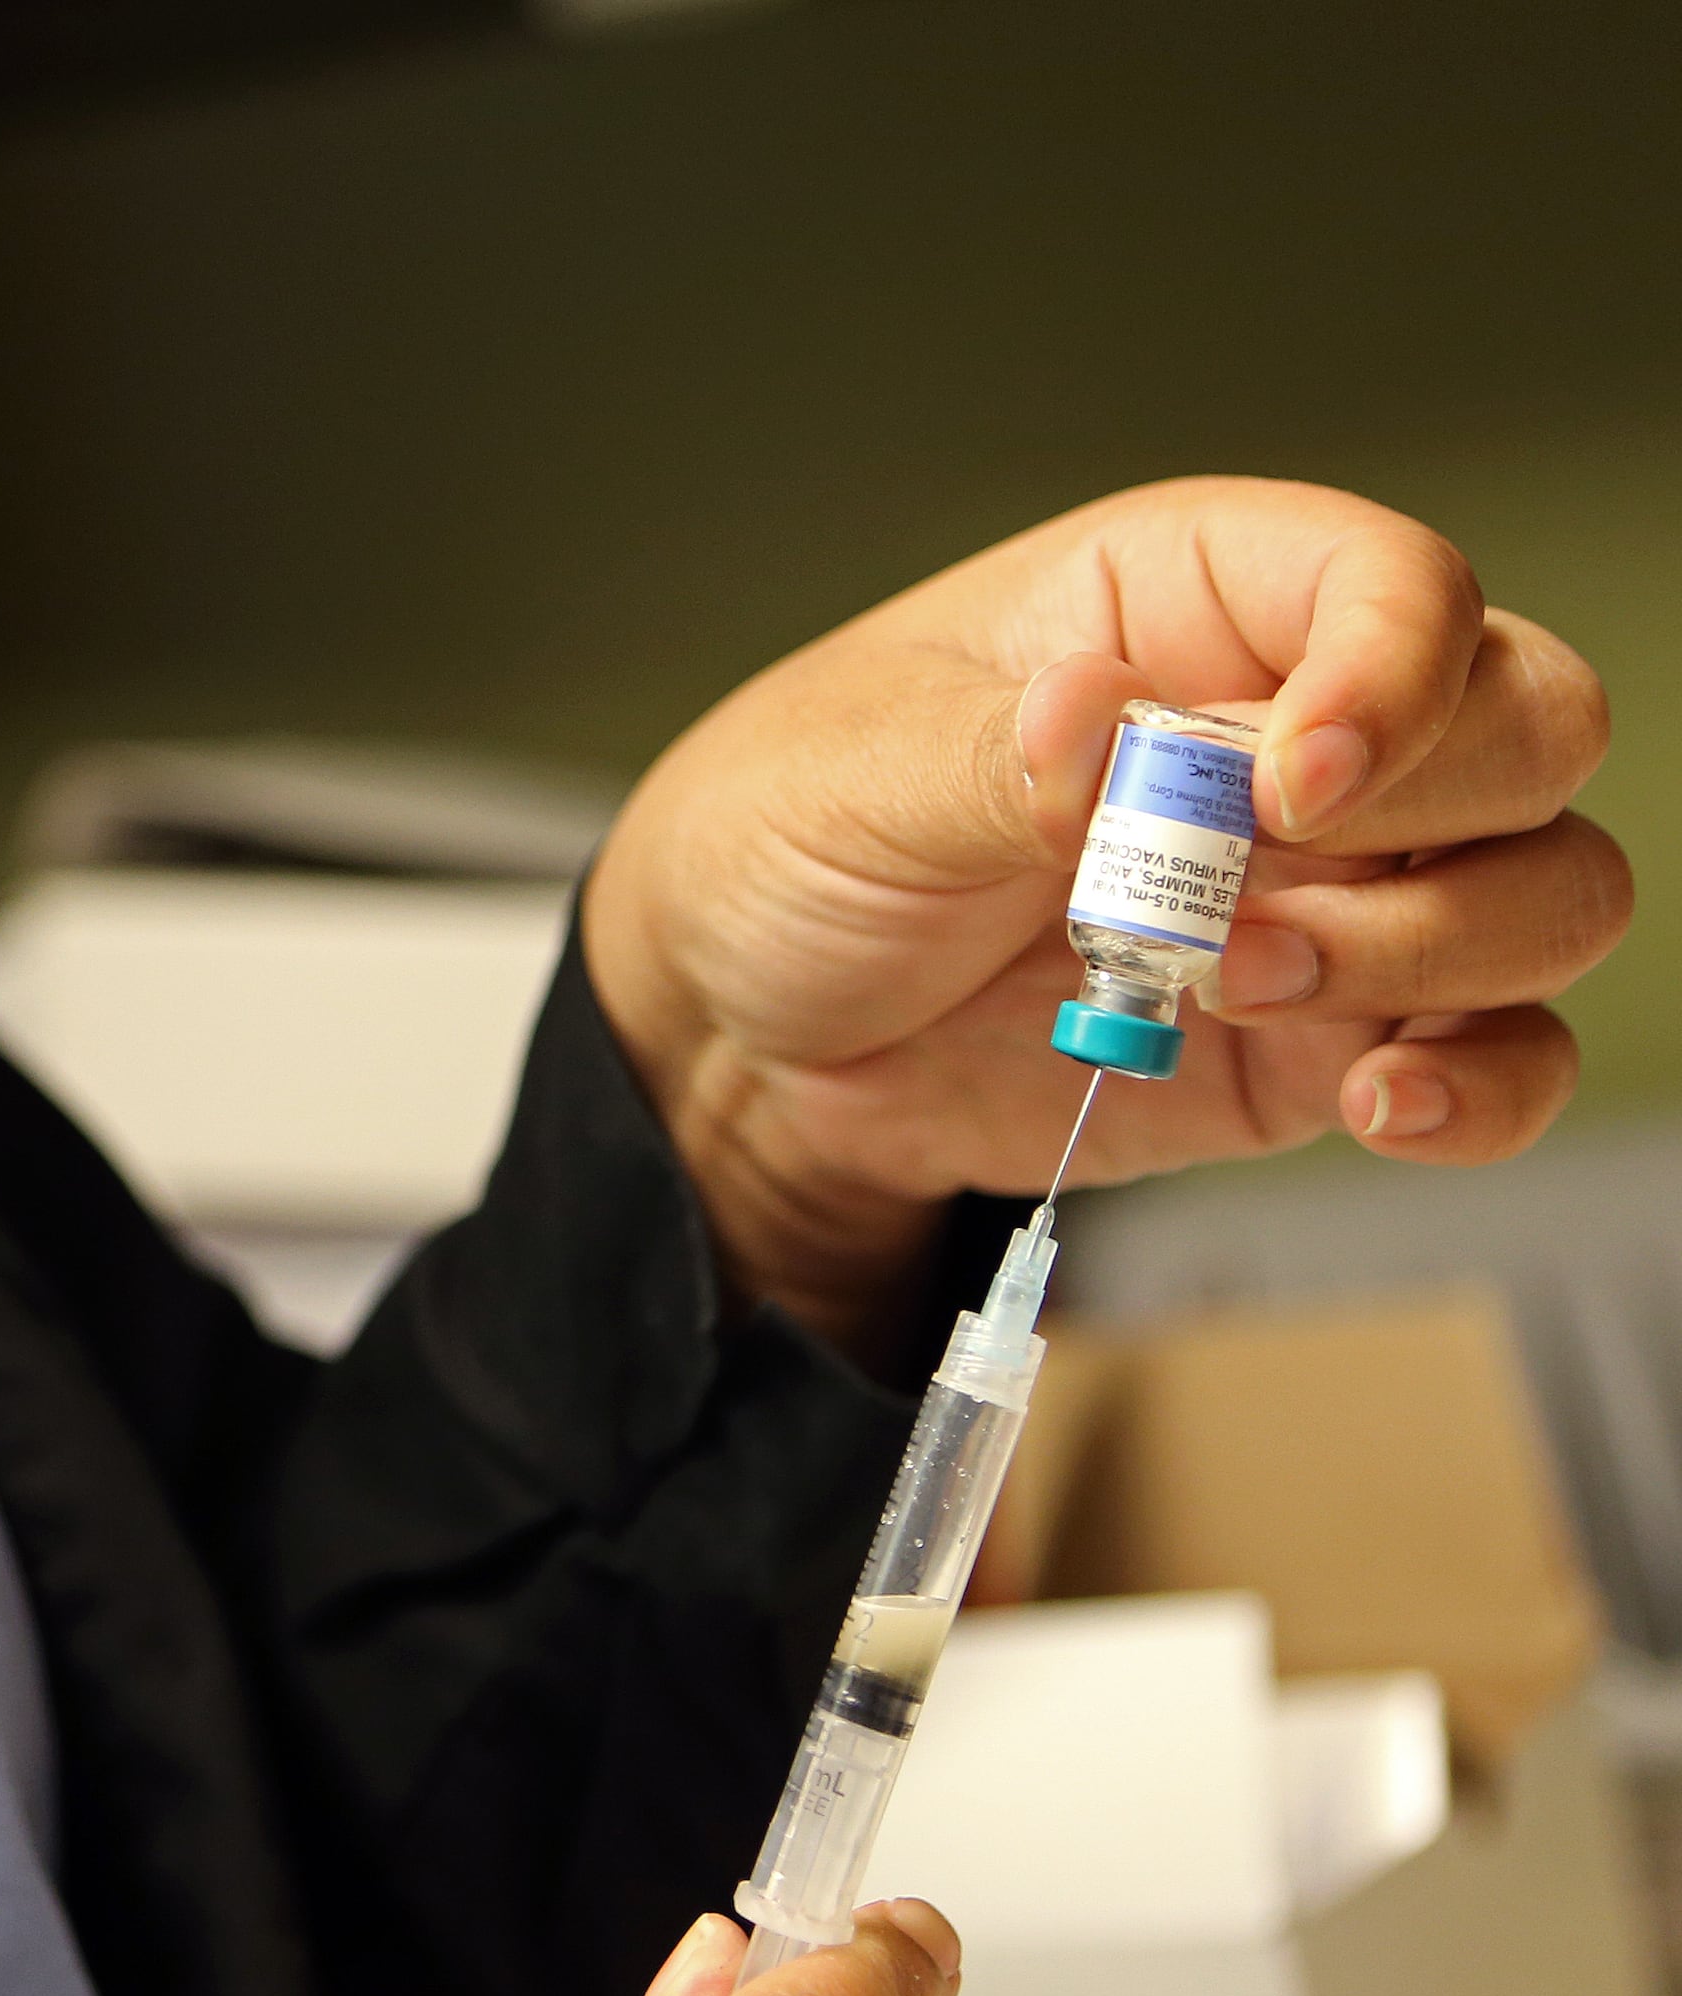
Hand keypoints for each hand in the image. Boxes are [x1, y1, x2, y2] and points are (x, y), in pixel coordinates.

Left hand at [584, 478, 1629, 1348]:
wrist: (751, 1033)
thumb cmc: (789, 841)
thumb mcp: (849, 777)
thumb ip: (994, 755)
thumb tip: (1098, 719)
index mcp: (1189, 600)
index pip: (1398, 582)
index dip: (1393, 675)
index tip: (1289, 784)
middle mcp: (1303, 728)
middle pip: (1533, 723)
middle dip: (1435, 818)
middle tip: (1243, 896)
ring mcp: (1338, 883)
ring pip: (1551, 886)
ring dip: (1438, 953)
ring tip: (1236, 983)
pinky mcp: (1333, 1030)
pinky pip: (1504, 1051)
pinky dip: (1482, 1087)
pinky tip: (1376, 1104)